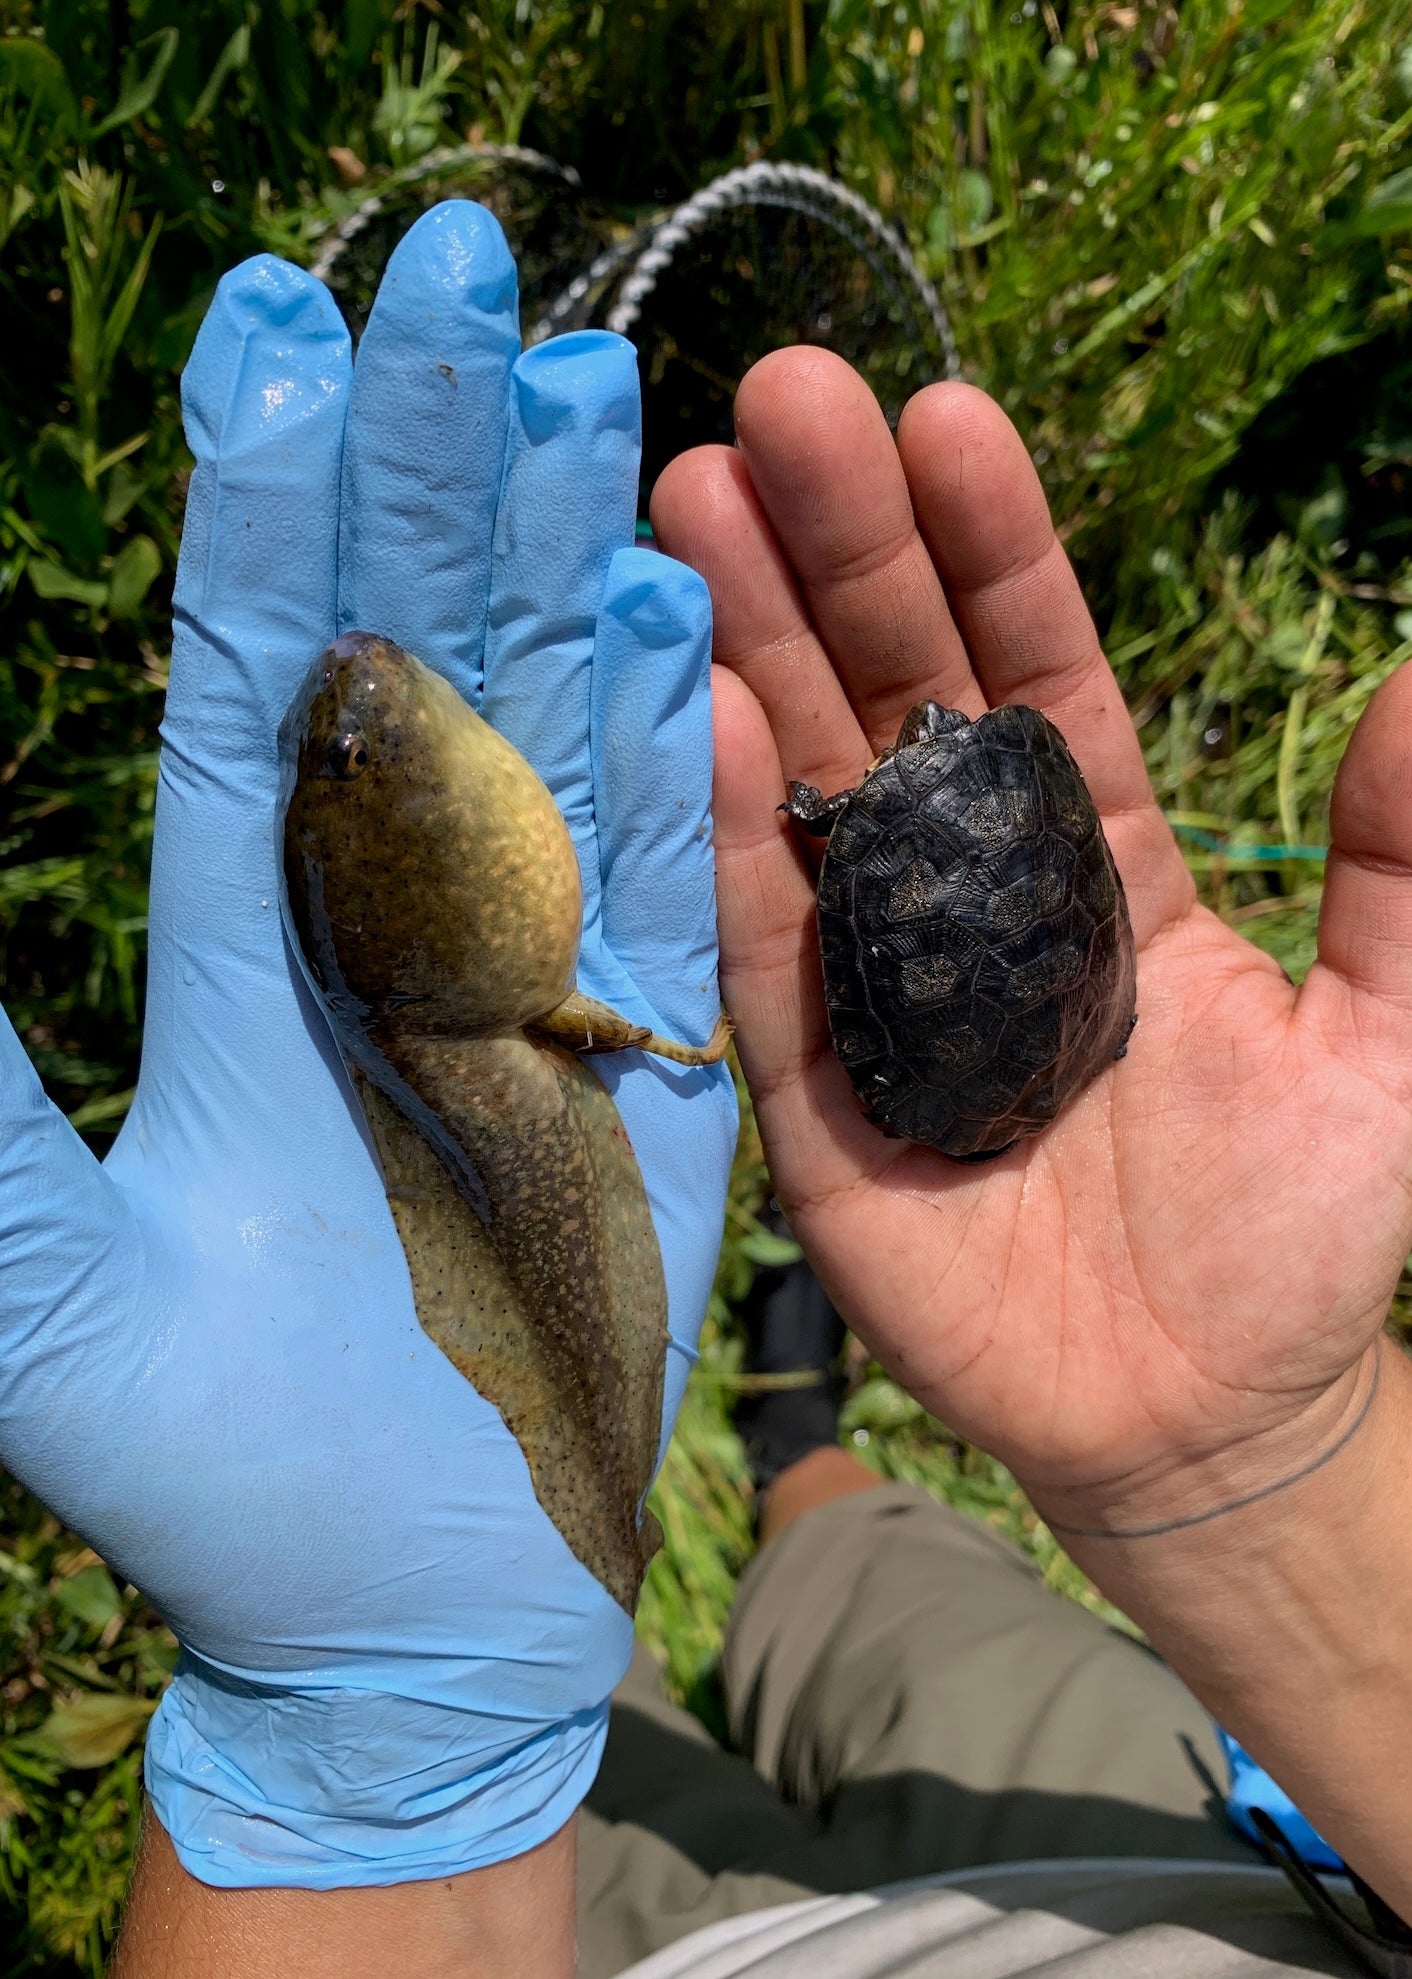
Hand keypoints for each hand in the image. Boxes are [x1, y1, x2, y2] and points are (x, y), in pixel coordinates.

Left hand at [0, 202, 735, 1884]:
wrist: (415, 1603)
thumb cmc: (229, 1478)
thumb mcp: (50, 1296)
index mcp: (246, 948)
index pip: (258, 678)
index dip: (268, 503)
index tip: (277, 321)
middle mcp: (390, 926)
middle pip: (417, 646)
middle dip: (429, 457)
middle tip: (461, 266)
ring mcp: (533, 975)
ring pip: (555, 718)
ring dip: (565, 554)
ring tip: (589, 381)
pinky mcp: (650, 1052)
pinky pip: (668, 864)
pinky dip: (673, 735)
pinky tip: (673, 605)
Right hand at [653, 348, 1411, 1531]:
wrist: (1205, 1414)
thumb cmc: (1296, 1228)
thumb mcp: (1387, 1037)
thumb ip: (1406, 864)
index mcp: (1098, 857)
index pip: (1035, 667)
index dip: (991, 547)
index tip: (943, 417)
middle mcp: (969, 893)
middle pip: (894, 694)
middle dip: (839, 553)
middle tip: (778, 407)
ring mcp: (877, 982)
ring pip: (807, 790)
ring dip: (751, 651)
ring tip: (694, 507)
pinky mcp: (814, 1090)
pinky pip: (766, 949)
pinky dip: (729, 838)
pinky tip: (701, 712)